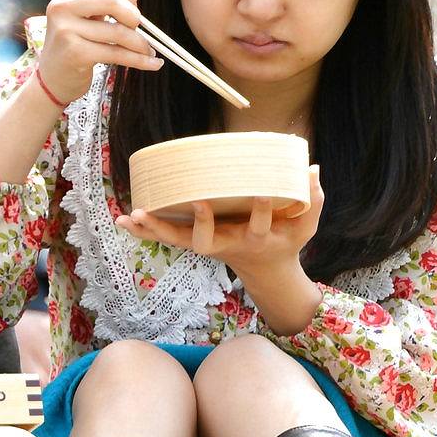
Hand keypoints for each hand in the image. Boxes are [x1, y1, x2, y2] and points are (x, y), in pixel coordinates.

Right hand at [36, 0, 163, 106]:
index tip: (135, 6)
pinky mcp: (76, 53)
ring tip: (147, 49)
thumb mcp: (87, 14)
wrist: (53, 77)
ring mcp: (67, 30)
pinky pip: (117, 53)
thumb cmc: (73, 42)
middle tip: (137, 27)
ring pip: (118, 32)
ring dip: (140, 43)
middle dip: (133, 15)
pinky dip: (140, 60)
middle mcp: (62, 7)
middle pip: (112, 0)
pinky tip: (154, 63)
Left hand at [117, 165, 323, 283]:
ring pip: (177, 240)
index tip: (262, 194)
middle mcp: (227, 244)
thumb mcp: (305, 226)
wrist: (264, 266)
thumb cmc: (285, 240)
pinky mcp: (193, 240)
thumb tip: (313, 170)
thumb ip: (312, 201)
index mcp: (255, 239)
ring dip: (155, 229)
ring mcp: (207, 244)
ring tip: (134, 215)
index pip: (259, 226)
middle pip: (205, 241)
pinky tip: (123, 220)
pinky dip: (144, 230)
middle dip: (199, 224)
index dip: (262, 211)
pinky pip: (165, 236)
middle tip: (193, 203)